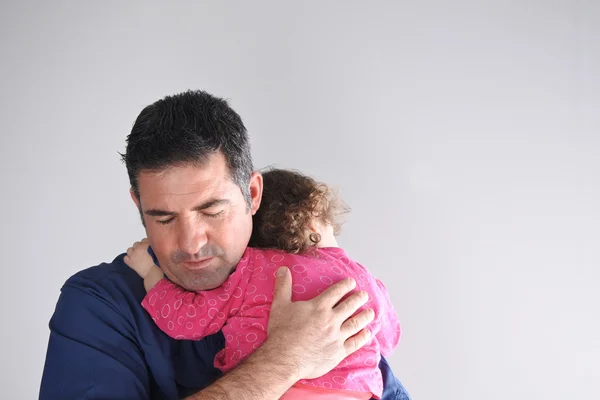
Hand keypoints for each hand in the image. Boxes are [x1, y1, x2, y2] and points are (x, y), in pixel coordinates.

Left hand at [124, 238, 155, 278]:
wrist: (152, 273)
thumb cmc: (157, 263)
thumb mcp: (157, 252)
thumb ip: (153, 247)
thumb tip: (151, 246)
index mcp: (145, 245)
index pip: (144, 240)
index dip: (146, 243)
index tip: (148, 246)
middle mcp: (137, 249)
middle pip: (136, 244)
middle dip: (139, 247)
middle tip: (143, 252)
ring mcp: (132, 256)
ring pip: (129, 250)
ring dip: (133, 251)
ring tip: (137, 256)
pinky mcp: (129, 262)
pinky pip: (125, 258)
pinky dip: (128, 258)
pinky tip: (132, 260)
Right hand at [265, 266, 374, 380]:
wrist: (284, 359)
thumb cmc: (281, 332)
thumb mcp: (279, 305)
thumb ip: (283, 286)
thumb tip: (282, 269)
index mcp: (319, 307)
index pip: (336, 292)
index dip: (345, 285)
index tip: (351, 282)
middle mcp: (331, 319)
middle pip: (350, 305)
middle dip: (359, 298)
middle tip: (364, 295)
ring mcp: (336, 336)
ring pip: (356, 323)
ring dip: (365, 316)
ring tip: (371, 312)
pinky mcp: (338, 352)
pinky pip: (355, 343)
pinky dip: (363, 337)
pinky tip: (367, 333)